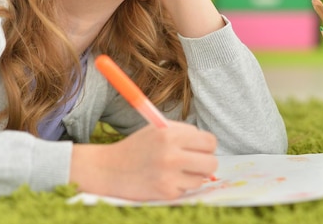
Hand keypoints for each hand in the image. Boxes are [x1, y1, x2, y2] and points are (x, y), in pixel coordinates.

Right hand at [69, 121, 217, 200]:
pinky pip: (186, 190)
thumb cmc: (137, 147)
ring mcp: (169, 176)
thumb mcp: (157, 129)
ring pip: (201, 179)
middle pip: (212, 162)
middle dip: (206, 163)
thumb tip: (209, 145)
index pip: (210, 141)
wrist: (110, 169)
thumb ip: (183, 133)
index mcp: (171, 134)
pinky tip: (163, 180)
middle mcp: (172, 154)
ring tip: (174, 171)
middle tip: (194, 163)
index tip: (200, 149)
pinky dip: (179, 186)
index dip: (206, 146)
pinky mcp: (166, 192)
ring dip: (192, 176)